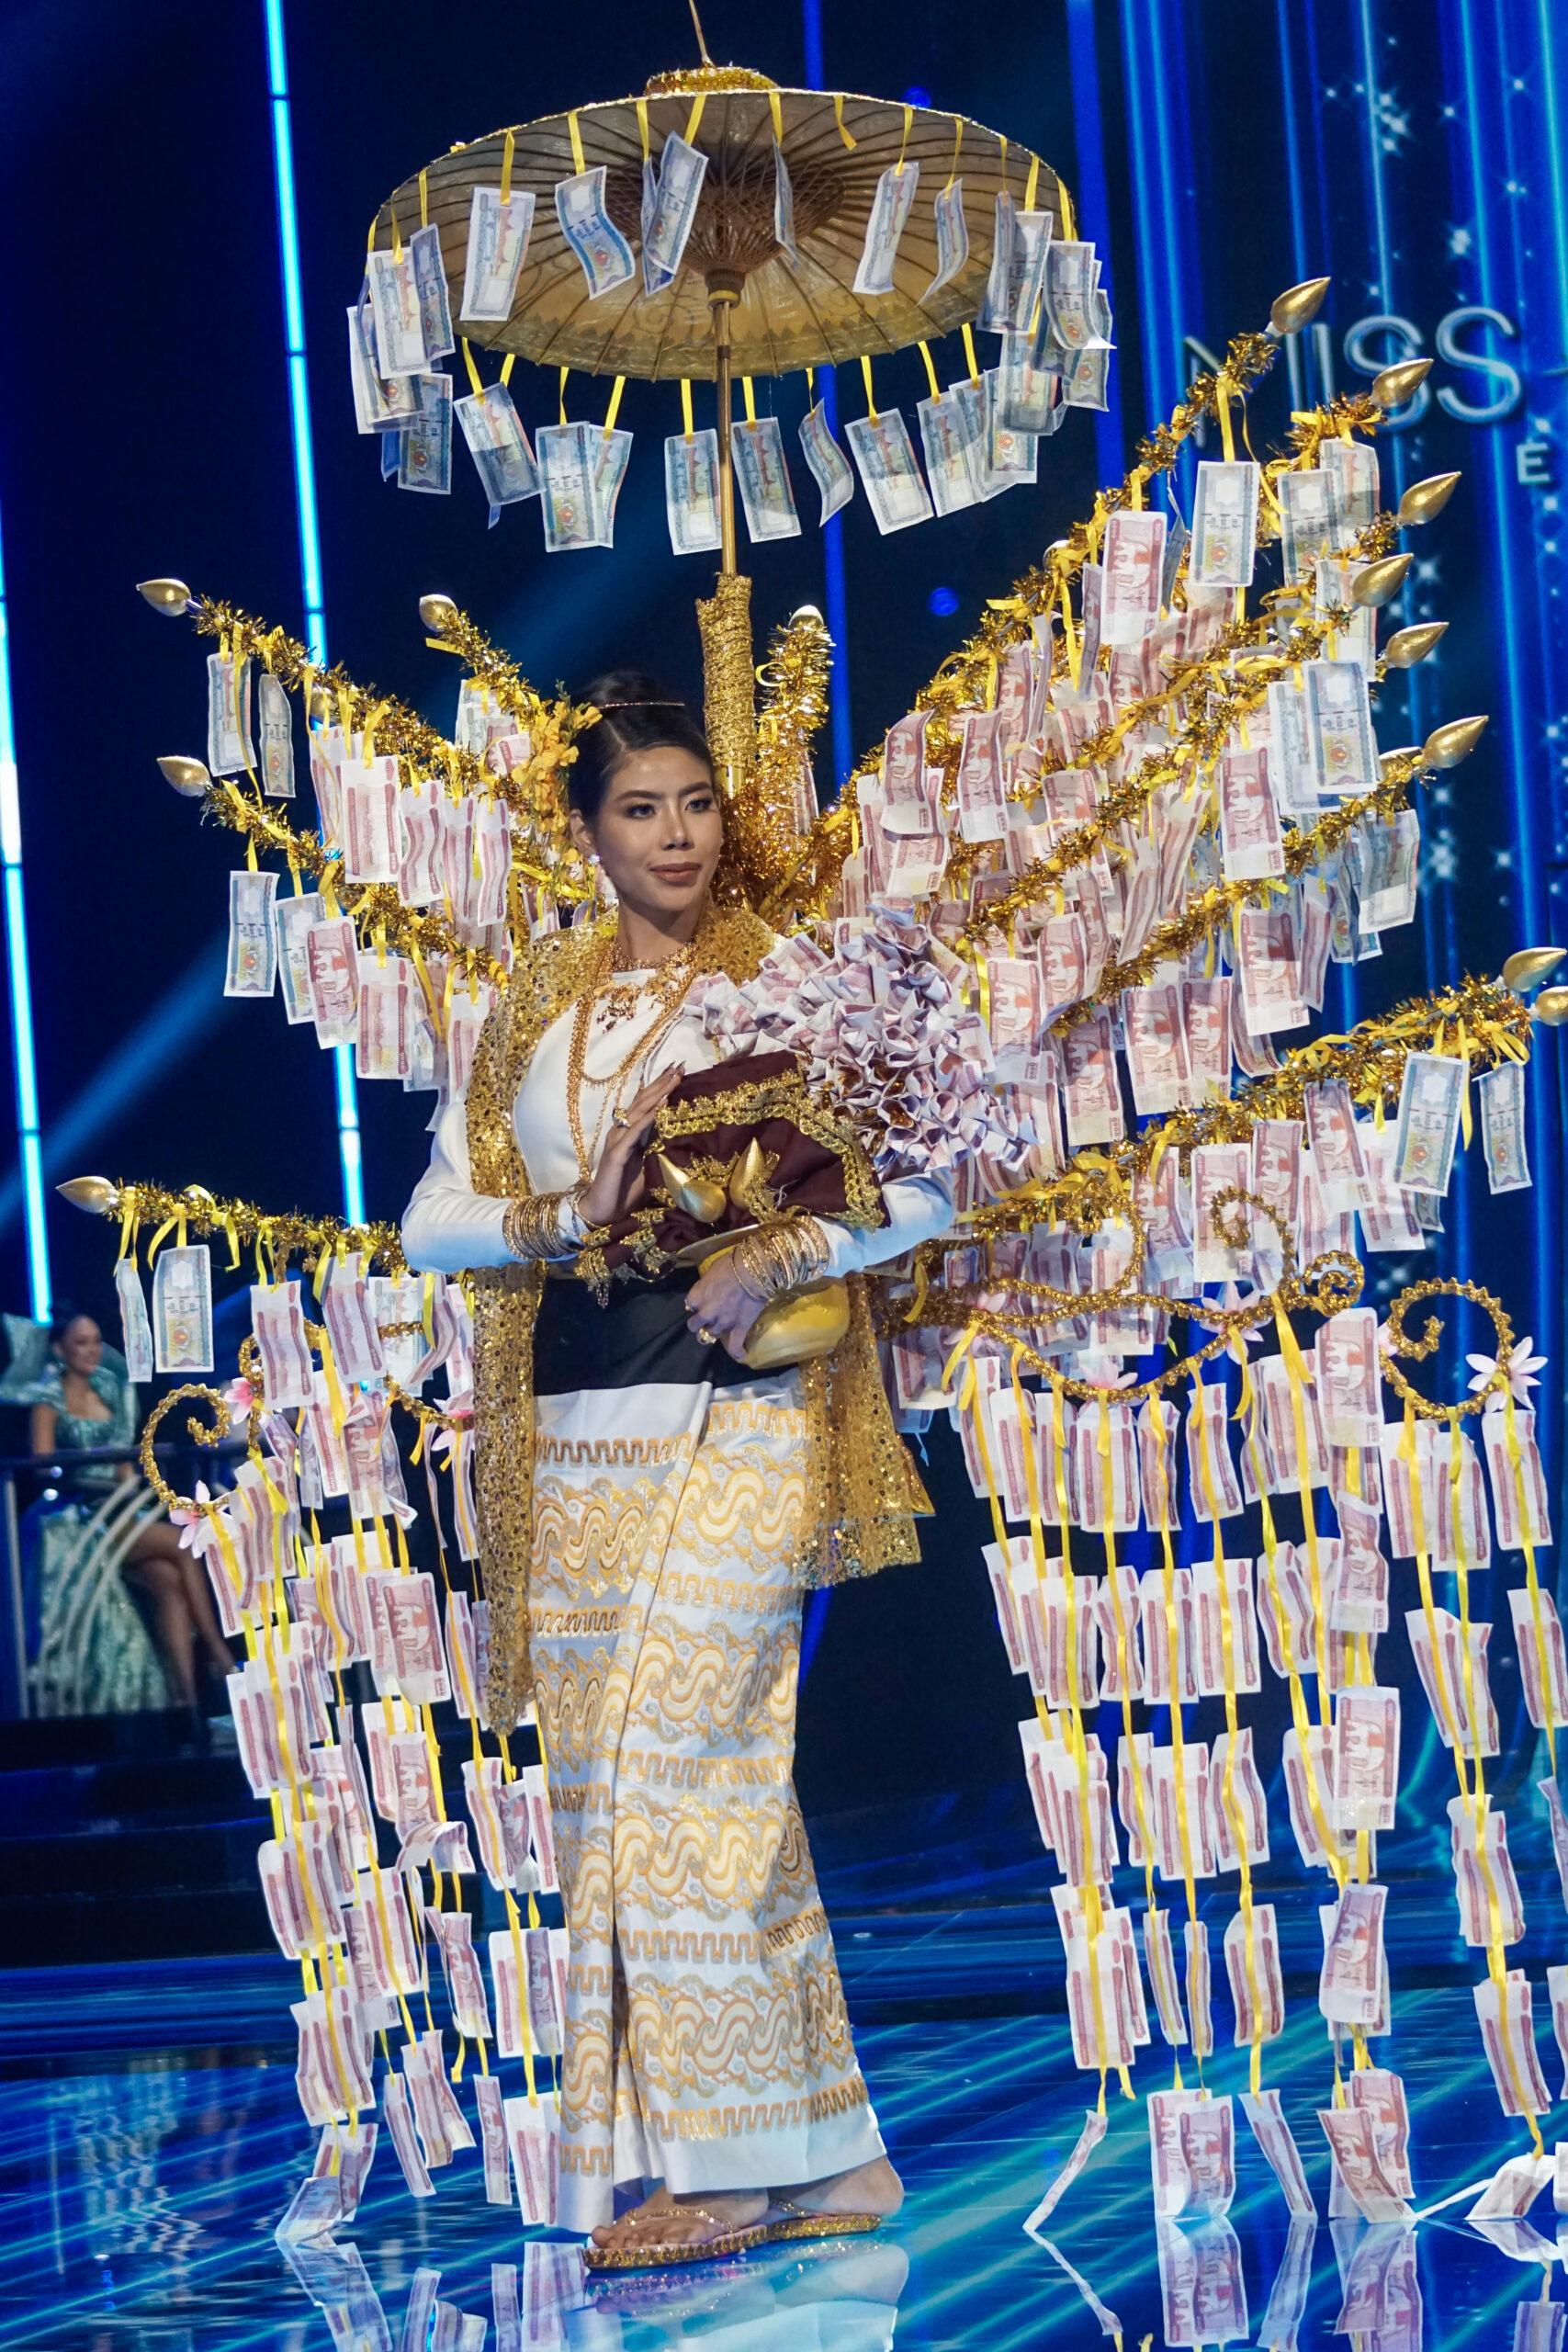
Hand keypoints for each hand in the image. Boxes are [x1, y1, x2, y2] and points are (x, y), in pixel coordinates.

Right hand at [578, 1069, 682, 1227]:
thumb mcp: (647, 1166)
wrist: (604, 1211)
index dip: (660, 1088)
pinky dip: (648, 1117)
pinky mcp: (616, 1154)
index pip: (646, 1105)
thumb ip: (657, 1149)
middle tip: (679, 1065)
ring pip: (639, 1111)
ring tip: (673, 1078)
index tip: (678, 1072)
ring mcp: (617, 1141)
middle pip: (643, 1101)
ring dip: (657, 1093)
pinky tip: (660, 1106)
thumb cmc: (625, 1191)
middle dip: (662, 1083)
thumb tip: (677, 1139)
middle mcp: (621, 1132)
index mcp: (629, 1134)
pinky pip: (634, 1132)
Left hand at [685, 1250, 761, 1362]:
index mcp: (697, 1296)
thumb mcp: (712, 1269)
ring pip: (712, 1334)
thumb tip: (709, 1286)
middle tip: (707, 1318)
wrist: (752, 1270)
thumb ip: (706, 1283)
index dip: (696, 1304)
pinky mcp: (739, 1327)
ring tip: (724, 1326)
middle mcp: (706, 1312)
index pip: (689, 1305)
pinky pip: (735, 1345)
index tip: (701, 1301)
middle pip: (695, 1325)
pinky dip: (737, 1351)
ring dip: (716, 1330)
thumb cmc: (731, 1263)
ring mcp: (722, 1322)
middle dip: (699, 1323)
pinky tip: (741, 1355)